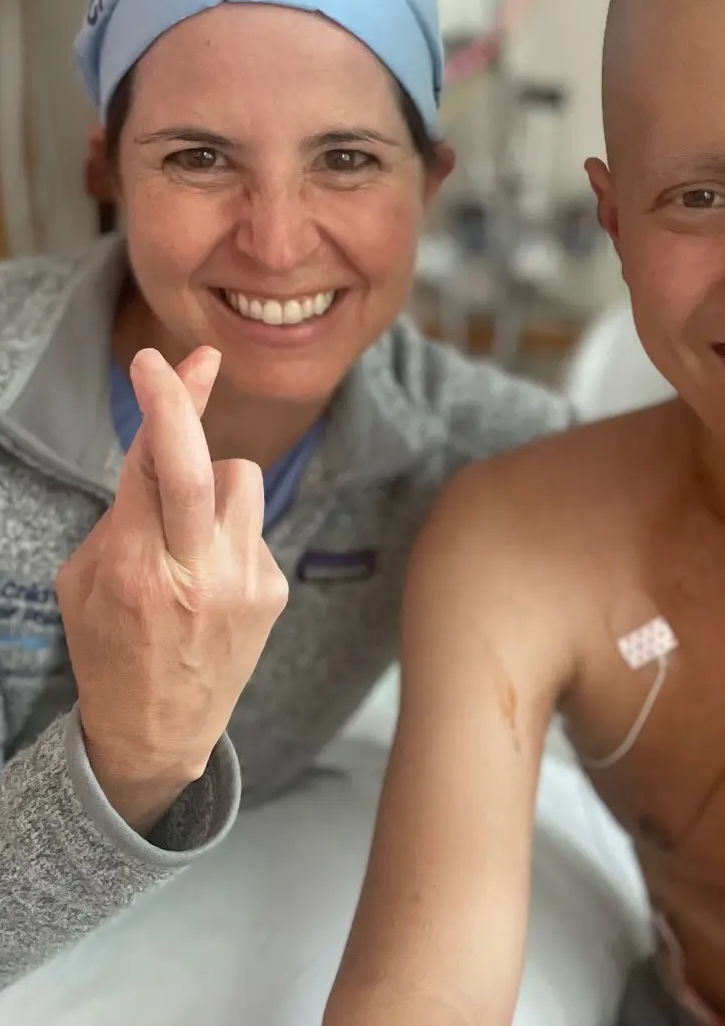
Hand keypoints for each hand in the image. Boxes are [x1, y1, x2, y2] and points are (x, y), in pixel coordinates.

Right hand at [55, 347, 287, 829]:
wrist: (161, 731)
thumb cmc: (110, 648)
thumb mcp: (84, 583)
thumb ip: (120, 516)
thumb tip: (158, 444)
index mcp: (134, 570)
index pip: (151, 469)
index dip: (162, 405)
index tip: (158, 362)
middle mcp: (194, 573)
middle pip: (201, 470)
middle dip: (188, 407)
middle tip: (191, 360)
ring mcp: (243, 582)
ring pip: (242, 480)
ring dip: (213, 483)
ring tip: (189, 529)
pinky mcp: (273, 589)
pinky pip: (252, 524)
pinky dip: (229, 530)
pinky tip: (210, 575)